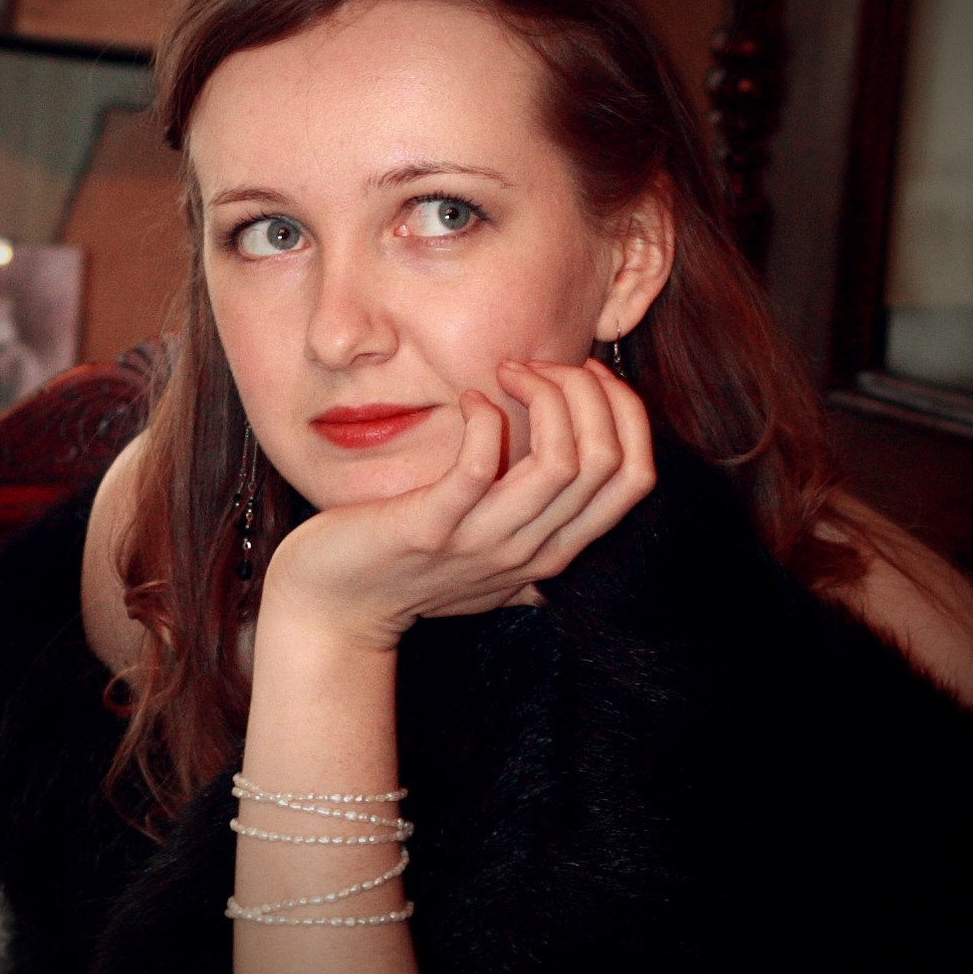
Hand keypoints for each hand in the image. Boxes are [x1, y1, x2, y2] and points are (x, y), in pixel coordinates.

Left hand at [262, 359, 656, 650]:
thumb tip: (579, 516)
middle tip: (538, 365)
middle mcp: (531, 551)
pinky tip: (468, 401)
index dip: (626, 412)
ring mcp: (483, 542)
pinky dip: (483, 418)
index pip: (636, 477)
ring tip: (508, 372)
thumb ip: (537, 542)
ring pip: (562, 461)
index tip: (584, 377)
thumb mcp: (491, 563)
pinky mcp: (431, 529)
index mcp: (555, 550)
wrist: (336, 607)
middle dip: (587, 391)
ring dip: (544, 397)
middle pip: (605, 460)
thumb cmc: (411, 571)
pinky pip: (480, 465)